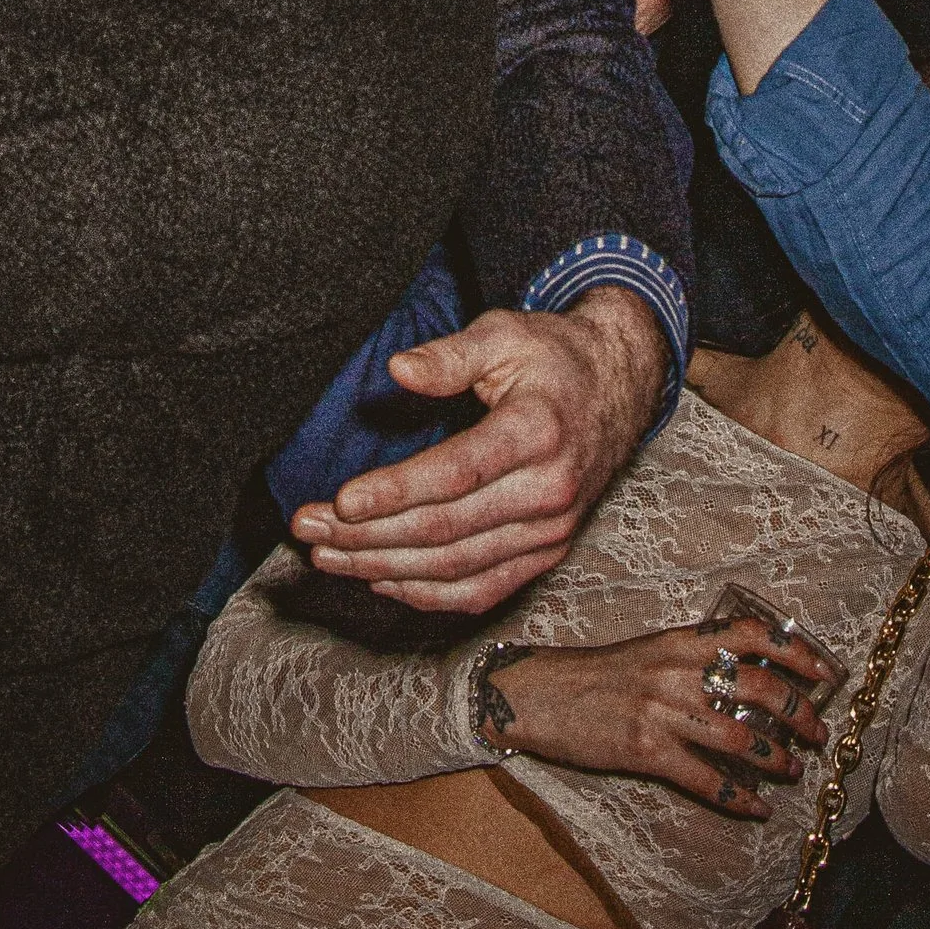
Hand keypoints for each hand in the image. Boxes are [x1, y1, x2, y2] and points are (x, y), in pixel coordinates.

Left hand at [289, 289, 666, 617]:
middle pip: (445, 530)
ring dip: (384, 568)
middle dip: (368, 535)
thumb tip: (398, 368)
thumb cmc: (552, 356)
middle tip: (309, 529)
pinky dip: (428, 595)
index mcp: (537, 432)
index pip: (455, 474)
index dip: (395, 491)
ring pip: (455, 568)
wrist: (619, 388)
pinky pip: (482, 589)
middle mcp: (548, 491)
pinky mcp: (547, 554)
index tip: (341, 500)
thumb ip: (450, 354)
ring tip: (328, 557)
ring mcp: (550, 531)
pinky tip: (381, 581)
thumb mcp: (505, 333)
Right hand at [480, 616, 831, 818]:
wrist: (540, 694)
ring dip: (774, 757)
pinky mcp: (645, 749)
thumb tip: (750, 677)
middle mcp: (675, 670)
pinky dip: (737, 797)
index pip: (750, 634)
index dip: (796, 651)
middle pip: (756, 686)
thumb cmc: (599, 675)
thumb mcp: (650, 652)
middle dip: (797, 712)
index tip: (827, 672)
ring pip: (737, 735)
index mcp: (680, 640)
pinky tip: (757, 808)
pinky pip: (704, 779)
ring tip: (792, 771)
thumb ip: (694, 659)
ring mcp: (660, 710)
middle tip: (817, 733)